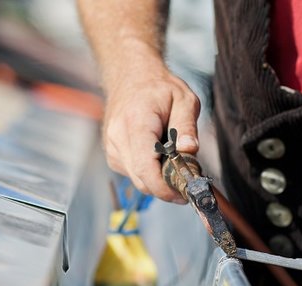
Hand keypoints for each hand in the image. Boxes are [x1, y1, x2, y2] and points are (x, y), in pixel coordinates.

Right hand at [102, 55, 199, 202]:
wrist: (131, 76)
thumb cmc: (159, 87)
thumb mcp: (184, 99)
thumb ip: (187, 126)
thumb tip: (189, 151)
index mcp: (135, 123)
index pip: (144, 167)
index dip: (164, 187)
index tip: (184, 193)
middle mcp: (117, 138)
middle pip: (142, 180)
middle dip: (166, 187)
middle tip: (189, 179)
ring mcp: (112, 148)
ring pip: (138, 180)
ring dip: (159, 180)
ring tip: (175, 161)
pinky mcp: (113, 155)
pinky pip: (134, 174)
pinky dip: (150, 173)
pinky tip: (160, 156)